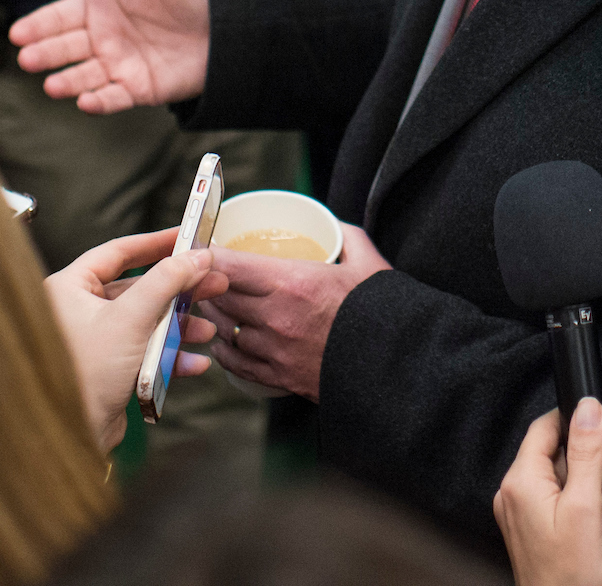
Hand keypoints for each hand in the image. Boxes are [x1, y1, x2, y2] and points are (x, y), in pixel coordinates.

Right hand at [12, 0, 209, 111]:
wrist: (233, 24)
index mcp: (103, 5)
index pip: (62, 16)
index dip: (39, 25)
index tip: (18, 33)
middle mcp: (106, 37)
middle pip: (66, 47)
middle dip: (45, 53)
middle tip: (27, 58)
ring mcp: (121, 64)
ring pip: (85, 76)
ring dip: (67, 81)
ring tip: (52, 85)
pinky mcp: (140, 89)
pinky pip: (113, 98)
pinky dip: (99, 102)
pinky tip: (85, 101)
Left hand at [43, 229, 227, 451]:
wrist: (72, 435)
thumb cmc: (85, 373)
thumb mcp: (132, 317)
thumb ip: (167, 281)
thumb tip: (197, 256)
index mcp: (71, 288)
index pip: (118, 252)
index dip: (156, 242)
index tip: (186, 236)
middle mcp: (80, 310)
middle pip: (140, 288)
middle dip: (179, 290)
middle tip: (212, 283)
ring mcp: (97, 341)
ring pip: (147, 322)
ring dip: (180, 327)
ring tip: (208, 330)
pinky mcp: (110, 368)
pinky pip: (145, 352)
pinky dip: (170, 356)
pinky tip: (194, 363)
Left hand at [197, 224, 390, 400]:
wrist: (396, 365)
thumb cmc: (382, 312)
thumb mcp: (367, 262)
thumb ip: (346, 236)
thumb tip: (332, 224)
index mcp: (293, 282)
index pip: (228, 266)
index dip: (208, 256)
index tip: (204, 248)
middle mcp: (276, 317)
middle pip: (219, 297)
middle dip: (208, 283)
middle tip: (207, 274)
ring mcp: (275, 350)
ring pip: (224, 329)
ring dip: (216, 315)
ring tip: (217, 304)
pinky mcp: (279, 377)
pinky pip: (237, 362)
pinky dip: (226, 350)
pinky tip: (226, 340)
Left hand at [494, 400, 601, 585]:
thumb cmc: (572, 578)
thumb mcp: (588, 507)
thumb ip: (588, 453)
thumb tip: (587, 408)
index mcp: (523, 482)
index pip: (548, 427)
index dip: (580, 418)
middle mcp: (524, 496)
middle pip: (578, 461)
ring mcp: (537, 518)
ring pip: (589, 492)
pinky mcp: (552, 537)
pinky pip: (585, 517)